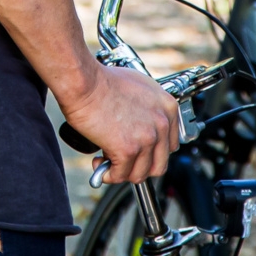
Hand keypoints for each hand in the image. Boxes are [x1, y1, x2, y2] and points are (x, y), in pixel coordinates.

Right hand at [58, 65, 180, 184]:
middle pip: (159, 164)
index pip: (170, 145)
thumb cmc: (102, 80)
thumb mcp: (139, 86)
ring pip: (140, 174)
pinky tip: (100, 165)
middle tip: (123, 162)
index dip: (152, 153)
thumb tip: (140, 123)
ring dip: (122, 172)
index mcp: (167, 108)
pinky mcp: (127, 150)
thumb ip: (148, 106)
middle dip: (139, 166)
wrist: (85, 82)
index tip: (139, 153)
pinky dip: (108, 175)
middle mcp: (161, 124)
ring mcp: (146, 138)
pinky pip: (120, 175)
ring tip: (108, 162)